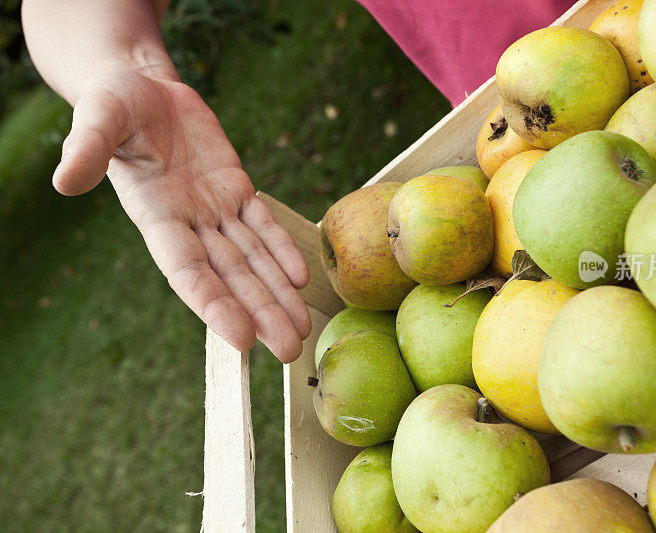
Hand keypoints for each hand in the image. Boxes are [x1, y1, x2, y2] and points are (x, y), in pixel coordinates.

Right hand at [54, 68, 310, 360]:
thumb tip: (64, 181)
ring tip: (301, 329)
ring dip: (278, 294)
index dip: (215, 304)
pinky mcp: (235, 187)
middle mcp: (189, 222)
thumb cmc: (113, 103)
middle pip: (231, 277)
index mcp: (155, 216)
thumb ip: (88, 150)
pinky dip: (282, 249)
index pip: (189, 272)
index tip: (242, 337)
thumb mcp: (98, 118)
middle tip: (289, 351)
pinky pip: (263, 223)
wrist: (142, 86)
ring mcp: (215, 208)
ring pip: (253, 258)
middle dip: (261, 314)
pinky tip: (301, 278)